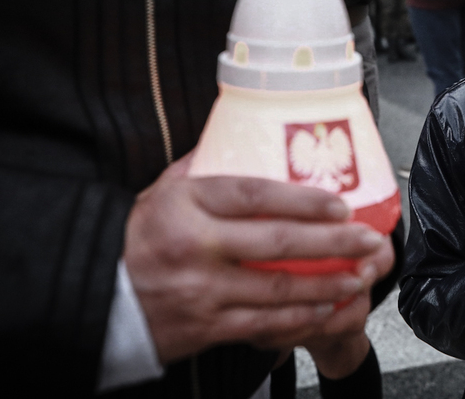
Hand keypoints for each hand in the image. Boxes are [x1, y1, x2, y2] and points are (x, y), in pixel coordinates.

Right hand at [123, 153, 387, 363]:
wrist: (96, 297)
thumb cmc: (136, 239)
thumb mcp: (160, 191)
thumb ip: (200, 168)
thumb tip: (238, 136)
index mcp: (186, 204)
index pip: (255, 195)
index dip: (304, 199)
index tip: (340, 203)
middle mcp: (195, 246)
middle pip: (278, 242)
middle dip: (333, 242)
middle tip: (367, 239)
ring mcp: (201, 291)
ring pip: (278, 289)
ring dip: (326, 283)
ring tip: (359, 274)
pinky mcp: (205, 327)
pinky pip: (264, 325)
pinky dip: (301, 318)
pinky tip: (327, 307)